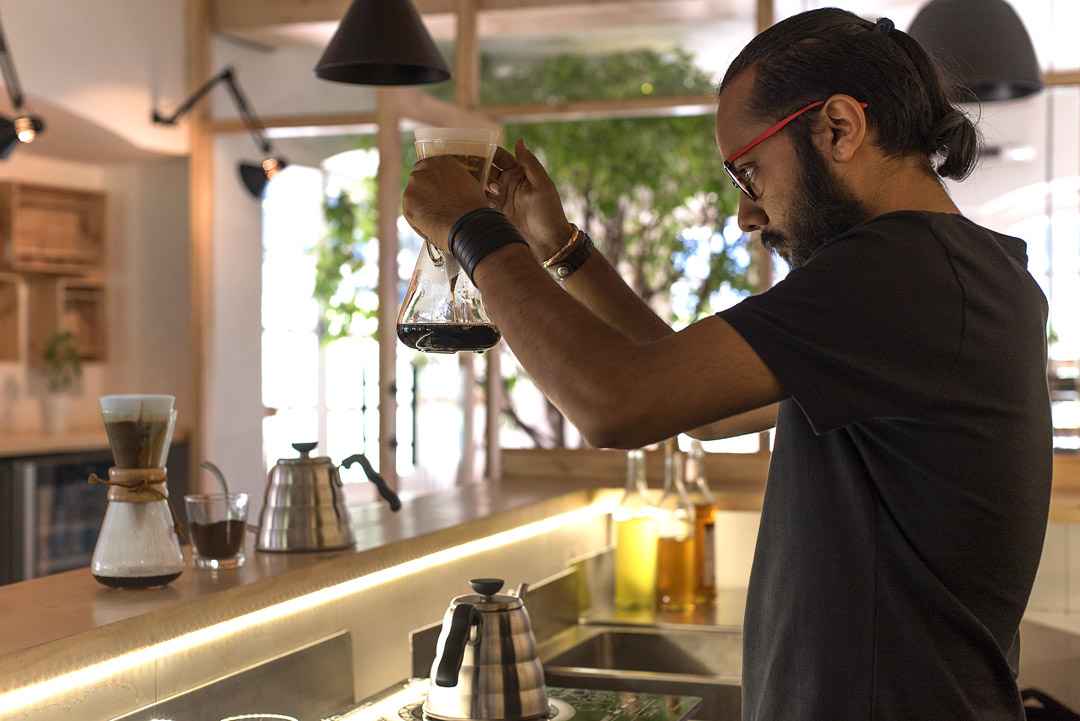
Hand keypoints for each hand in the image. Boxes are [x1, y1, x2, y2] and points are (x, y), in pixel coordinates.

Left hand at [402, 156, 489, 252]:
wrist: (468, 225)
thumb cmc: (474, 209)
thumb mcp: (469, 186)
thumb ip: (454, 182)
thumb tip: (451, 189)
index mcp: (444, 161)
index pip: (432, 168)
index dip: (434, 182)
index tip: (437, 193)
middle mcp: (427, 167)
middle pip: (419, 178)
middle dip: (424, 191)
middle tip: (434, 206)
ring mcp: (415, 182)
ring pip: (413, 195)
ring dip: (420, 205)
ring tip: (435, 220)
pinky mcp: (407, 200)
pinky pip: (410, 211)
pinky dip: (417, 219)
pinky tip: (431, 226)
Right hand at [486, 139, 573, 261]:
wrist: (548, 242)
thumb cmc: (550, 212)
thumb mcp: (543, 186)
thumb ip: (530, 164)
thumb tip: (520, 141)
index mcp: (520, 172)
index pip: (500, 157)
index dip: (489, 153)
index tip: (477, 152)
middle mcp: (509, 183)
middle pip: (487, 170)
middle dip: (479, 169)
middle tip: (473, 173)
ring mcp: (502, 197)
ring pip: (482, 185)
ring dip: (478, 184)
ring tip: (479, 188)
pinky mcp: (497, 212)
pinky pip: (482, 200)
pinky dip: (478, 198)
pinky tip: (478, 200)